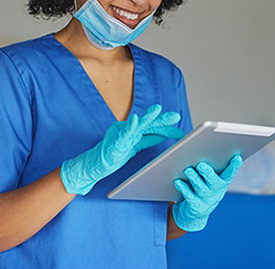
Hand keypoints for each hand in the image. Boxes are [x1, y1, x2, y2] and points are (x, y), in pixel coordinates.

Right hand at [61, 104, 181, 194]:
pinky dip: (129, 126)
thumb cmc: (114, 154)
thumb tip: (163, 135)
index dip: (165, 128)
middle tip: (176, 116)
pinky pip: (122, 134)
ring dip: (147, 118)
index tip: (179, 132)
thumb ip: (148, 139)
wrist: (94, 165)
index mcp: (134, 131)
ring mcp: (119, 135)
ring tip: (157, 110)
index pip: (152, 128)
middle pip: (147, 124)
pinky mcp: (114, 143)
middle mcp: (127, 129)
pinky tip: (135, 119)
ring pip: (136, 125)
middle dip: (162, 120)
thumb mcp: (135, 146)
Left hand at [172, 154, 242, 231]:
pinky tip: (178, 182)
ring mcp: (206, 200)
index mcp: (222, 182)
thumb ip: (209, 166)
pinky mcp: (196, 206)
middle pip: (214, 181)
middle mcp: (216, 191)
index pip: (230, 174)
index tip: (237, 157)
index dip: (234, 166)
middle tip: (201, 165)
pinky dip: (184, 189)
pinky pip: (190, 197)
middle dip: (208, 173)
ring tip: (188, 170)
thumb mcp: (208, 178)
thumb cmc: (202, 186)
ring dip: (194, 178)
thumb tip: (201, 150)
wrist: (194, 212)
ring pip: (201, 188)